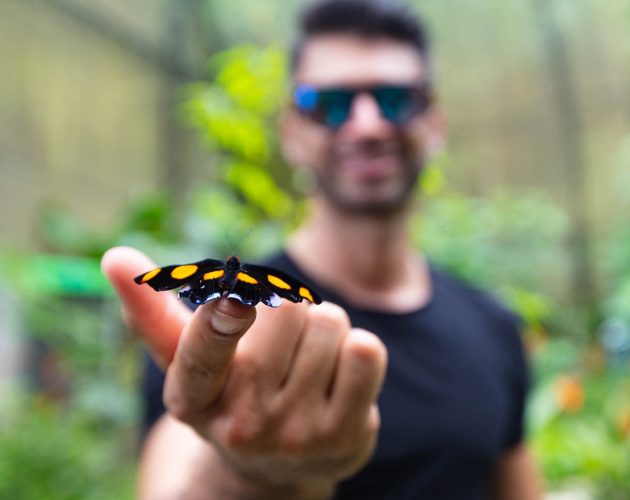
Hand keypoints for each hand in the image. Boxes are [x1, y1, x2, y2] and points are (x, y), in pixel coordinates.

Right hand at [101, 246, 386, 496]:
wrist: (280, 464)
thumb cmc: (231, 391)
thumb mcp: (188, 361)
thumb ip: (154, 311)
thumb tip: (115, 258)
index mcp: (192, 399)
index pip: (203, 354)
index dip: (220, 321)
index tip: (232, 298)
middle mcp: (242, 424)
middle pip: (287, 309)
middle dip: (290, 308)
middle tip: (282, 341)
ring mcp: (295, 435)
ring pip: (330, 322)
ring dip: (325, 327)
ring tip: (308, 360)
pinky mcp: (344, 437)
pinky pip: (366, 351)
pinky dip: (358, 348)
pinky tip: (340, 375)